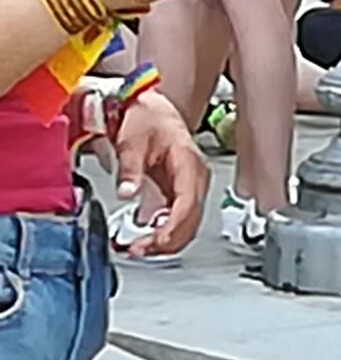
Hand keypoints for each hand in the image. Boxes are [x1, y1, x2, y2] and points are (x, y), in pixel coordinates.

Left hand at [111, 90, 206, 256]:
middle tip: (139, 250)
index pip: (187, 206)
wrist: (152, 109)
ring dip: (166, 240)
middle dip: (167, 242)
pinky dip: (164, 232)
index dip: (172, 229)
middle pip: (191, 221)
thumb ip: (130, 169)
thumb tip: (126, 193)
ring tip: (139, 248)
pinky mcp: (181, 192)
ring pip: (187, 224)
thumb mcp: (132, 142)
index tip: (154, 243)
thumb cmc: (147, 120)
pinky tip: (146, 237)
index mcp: (189, 166)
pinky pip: (179, 219)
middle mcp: (196, 179)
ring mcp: (191, 187)